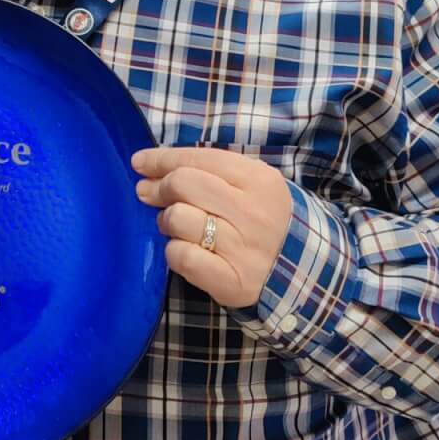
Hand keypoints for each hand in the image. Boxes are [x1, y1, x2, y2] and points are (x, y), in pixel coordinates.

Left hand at [132, 146, 293, 307]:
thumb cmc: (262, 220)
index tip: (139, 162)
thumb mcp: (249, 185)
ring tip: (174, 225)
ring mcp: (244, 249)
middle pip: (183, 184)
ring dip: (166, 221)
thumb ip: (208, 171)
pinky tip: (183, 249)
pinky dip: (174, 251)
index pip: (198, 158)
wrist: (299, 271)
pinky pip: (182, 257)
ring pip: (178, 219)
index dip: (161, 159)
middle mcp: (254, 212)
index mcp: (259, 180)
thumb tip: (149, 167)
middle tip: (148, 194)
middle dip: (159, 188)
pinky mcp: (233, 281)